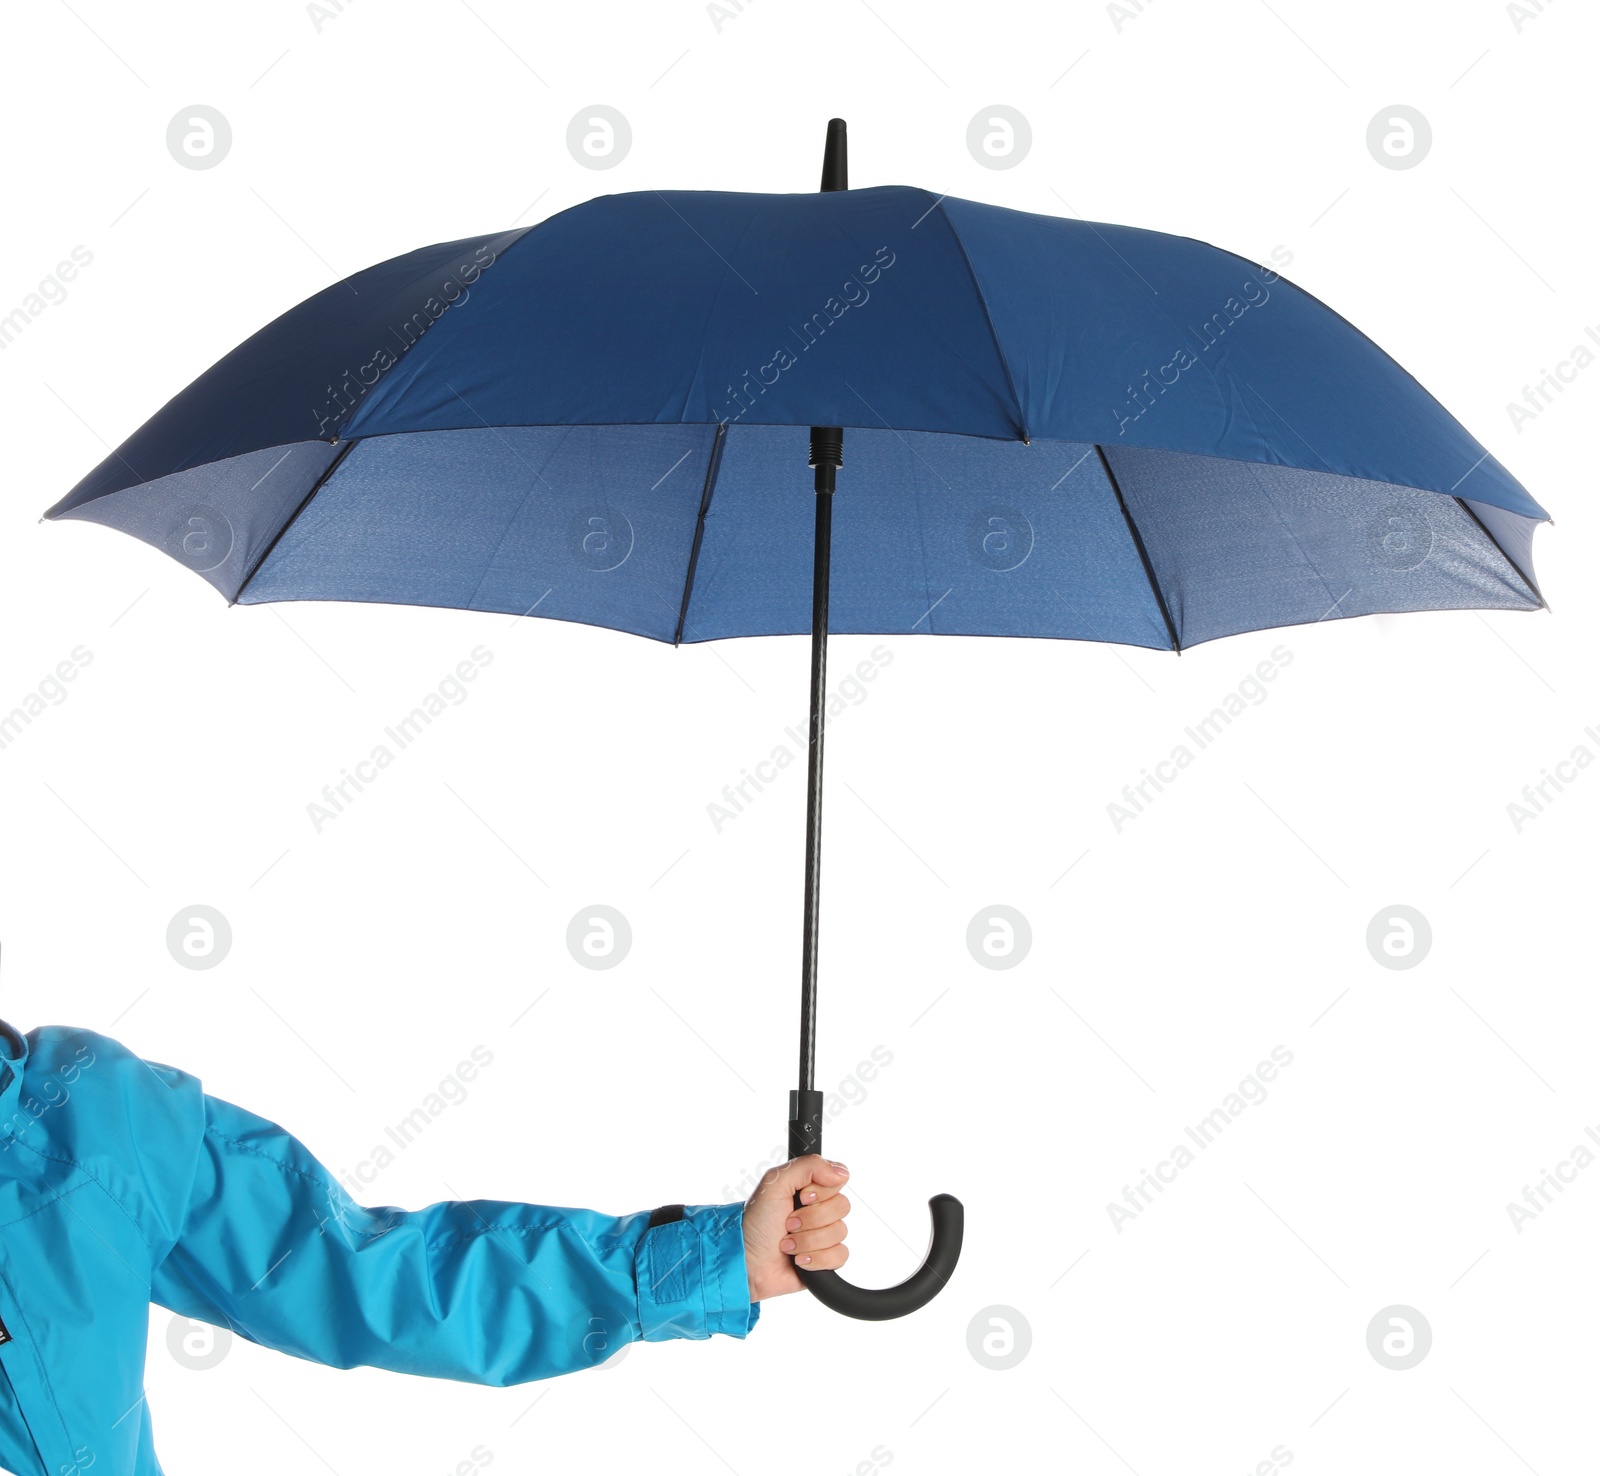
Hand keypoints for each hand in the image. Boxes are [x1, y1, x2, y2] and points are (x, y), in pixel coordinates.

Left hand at [742, 1155, 849, 1300]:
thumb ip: (808, 1165)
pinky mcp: (825, 1259)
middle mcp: (818, 1209)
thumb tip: (841, 1173)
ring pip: (840, 1232)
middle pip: (842, 1206)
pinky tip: (798, 1259)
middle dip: (811, 1218)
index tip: (802, 1198)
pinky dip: (816, 1259)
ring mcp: (823, 1235)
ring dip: (808, 1240)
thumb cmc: (755, 1223)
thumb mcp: (775, 1183)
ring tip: (787, 1244)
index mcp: (809, 1188)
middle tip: (788, 1224)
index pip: (838, 1180)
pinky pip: (840, 1255)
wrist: (747, 1263)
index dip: (821, 1192)